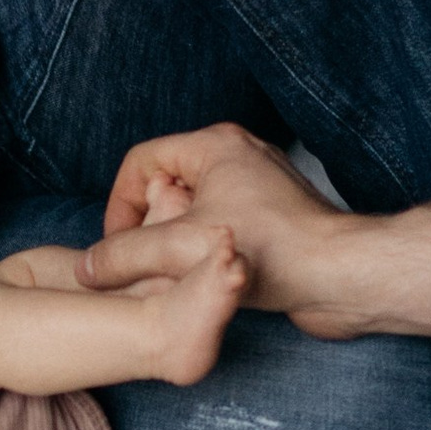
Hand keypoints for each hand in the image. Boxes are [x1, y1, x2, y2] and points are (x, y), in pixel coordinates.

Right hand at [93, 122, 354, 327]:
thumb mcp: (179, 251)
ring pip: (192, 213)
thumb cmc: (274, 251)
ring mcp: (258, 189)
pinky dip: (202, 255)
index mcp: (215, 145)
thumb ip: (123, 256)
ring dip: (174, 246)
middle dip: (147, 228)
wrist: (343, 277)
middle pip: (165, 187)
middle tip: (142, 264)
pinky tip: (203, 284)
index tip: (116, 247)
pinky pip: (219, 230)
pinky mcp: (273, 221)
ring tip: (172, 277)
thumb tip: (87, 269)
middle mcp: (238, 157)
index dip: (119, 205)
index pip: (142, 162)